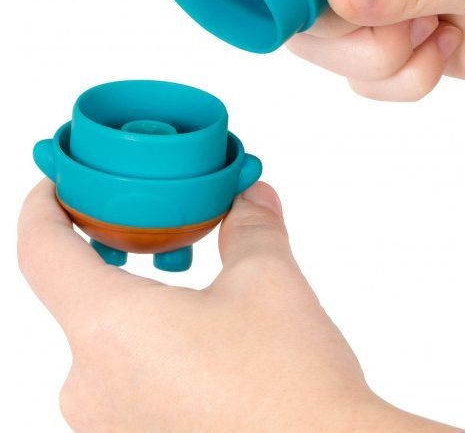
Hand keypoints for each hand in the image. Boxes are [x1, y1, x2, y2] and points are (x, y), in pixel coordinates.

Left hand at [19, 180, 461, 431]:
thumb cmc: (290, 387)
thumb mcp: (269, 280)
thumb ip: (251, 226)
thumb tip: (250, 197)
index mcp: (111, 329)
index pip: (41, 253)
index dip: (44, 208)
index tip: (56, 188)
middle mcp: (92, 385)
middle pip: (80, 297)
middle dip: (116, 257)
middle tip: (157, 233)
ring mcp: (108, 425)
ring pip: (106, 340)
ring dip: (139, 306)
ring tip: (191, 293)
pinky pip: (123, 379)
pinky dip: (150, 346)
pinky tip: (200, 344)